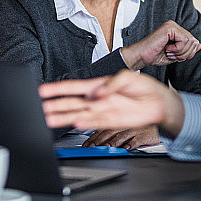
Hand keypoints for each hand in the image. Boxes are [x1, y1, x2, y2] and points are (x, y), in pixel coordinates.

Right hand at [39, 70, 185, 137]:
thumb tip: (100, 92)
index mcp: (98, 86)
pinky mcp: (111, 122)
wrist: (158, 103)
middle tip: (41, 108)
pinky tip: (75, 123)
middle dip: (56, 106)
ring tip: (49, 119)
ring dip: (64, 117)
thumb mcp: (129, 77)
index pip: (74, 87)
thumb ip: (113, 83)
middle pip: (72, 103)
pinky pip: (94, 123)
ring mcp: (102, 111)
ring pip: (78, 115)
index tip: (43, 90)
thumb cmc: (143, 87)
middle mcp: (97, 100)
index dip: (58, 89)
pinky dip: (84, 123)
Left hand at [83, 126, 159, 149]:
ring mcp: (134, 130)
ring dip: (112, 142)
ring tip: (105, 147)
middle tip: (90, 148)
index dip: (92, 138)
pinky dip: (131, 144)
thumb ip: (113, 131)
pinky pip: (137, 140)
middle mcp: (124, 125)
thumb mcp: (125, 123)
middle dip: (98, 141)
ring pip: (121, 136)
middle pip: (108, 133)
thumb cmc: (141, 121)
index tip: (85, 145)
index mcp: (117, 122)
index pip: (101, 130)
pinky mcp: (145, 136)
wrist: (160, 116)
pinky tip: (126, 147)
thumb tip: (101, 141)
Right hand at [120, 20, 200, 69]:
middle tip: (171, 55)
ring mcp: (172, 25)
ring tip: (169, 52)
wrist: (142, 56)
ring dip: (180, 52)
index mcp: (176, 31)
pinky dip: (177, 48)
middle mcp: (174, 26)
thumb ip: (188, 49)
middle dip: (185, 53)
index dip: (188, 53)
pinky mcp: (169, 27)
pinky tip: (167, 48)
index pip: (193, 42)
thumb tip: (200, 45)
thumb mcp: (176, 55)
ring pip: (190, 41)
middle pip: (193, 41)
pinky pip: (184, 40)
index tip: (175, 56)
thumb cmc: (155, 56)